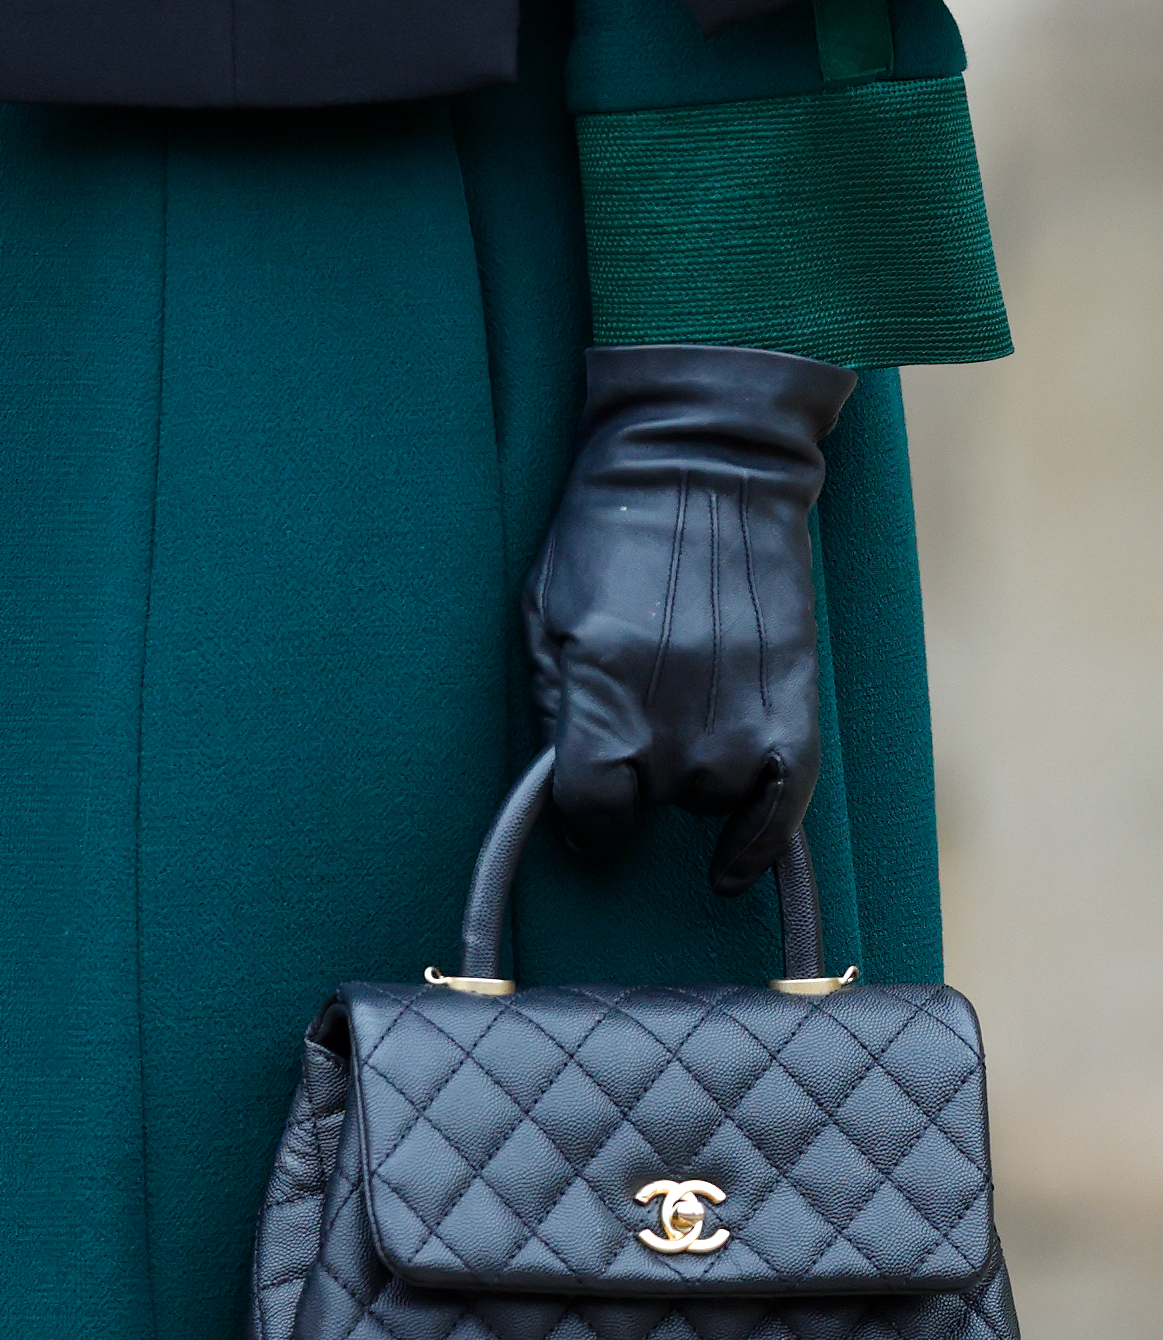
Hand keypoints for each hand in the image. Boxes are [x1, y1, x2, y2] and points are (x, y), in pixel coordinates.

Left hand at [521, 341, 855, 892]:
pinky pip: (780, 815)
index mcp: (602, 688)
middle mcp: (674, 722)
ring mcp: (740, 722)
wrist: (702, 470)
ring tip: (681, 702)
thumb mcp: (544, 607)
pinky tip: (729, 869)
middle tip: (630, 710)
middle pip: (645, 805)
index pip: (589, 809)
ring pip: (704, 801)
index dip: (580, 820)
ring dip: (687, 776)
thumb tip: (562, 780)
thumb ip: (552, 701)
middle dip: (628, 777)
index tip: (580, 816)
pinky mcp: (794, 716)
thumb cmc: (607, 532)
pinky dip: (757, 846)